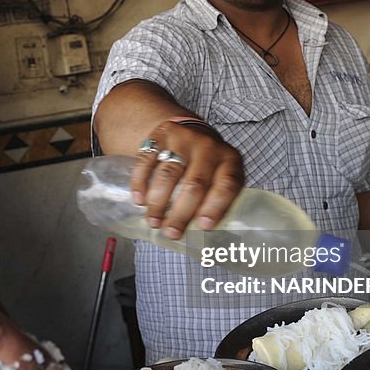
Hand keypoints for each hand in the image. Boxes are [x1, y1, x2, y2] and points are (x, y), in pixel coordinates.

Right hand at [131, 120, 243, 239]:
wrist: (190, 131)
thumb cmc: (208, 166)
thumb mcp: (221, 177)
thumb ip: (217, 201)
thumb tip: (206, 238)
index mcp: (230, 160)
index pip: (227, 185)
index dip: (216, 207)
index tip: (203, 226)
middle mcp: (209, 147)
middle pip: (195, 183)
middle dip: (181, 212)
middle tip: (171, 232)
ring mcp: (184, 139)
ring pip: (168, 173)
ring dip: (158, 201)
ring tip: (153, 221)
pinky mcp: (160, 135)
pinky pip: (147, 160)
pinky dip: (140, 183)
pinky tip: (139, 200)